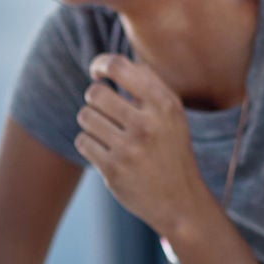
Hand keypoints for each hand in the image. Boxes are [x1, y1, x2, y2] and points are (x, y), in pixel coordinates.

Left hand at [75, 55, 214, 237]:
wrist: (181, 201)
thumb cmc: (171, 149)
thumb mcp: (173, 113)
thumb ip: (148, 83)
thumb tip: (111, 62)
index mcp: (165, 105)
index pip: (119, 66)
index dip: (101, 64)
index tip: (98, 72)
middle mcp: (148, 125)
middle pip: (95, 93)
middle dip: (95, 99)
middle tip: (105, 109)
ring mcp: (130, 149)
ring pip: (85, 116)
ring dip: (91, 122)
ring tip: (107, 131)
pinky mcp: (113, 170)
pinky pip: (83, 141)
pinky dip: (90, 144)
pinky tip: (106, 150)